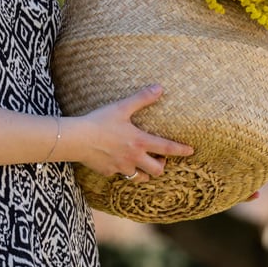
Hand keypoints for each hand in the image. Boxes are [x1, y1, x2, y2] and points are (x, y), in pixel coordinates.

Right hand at [72, 84, 193, 182]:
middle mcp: (133, 158)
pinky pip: (120, 176)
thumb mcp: (122, 107)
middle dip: (162, 166)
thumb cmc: (100, 121)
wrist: (77, 139)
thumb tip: (159, 88)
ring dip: (145, 173)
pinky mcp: (108, 172)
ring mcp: (121, 168)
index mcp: (140, 142)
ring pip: (140, 178)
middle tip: (160, 159)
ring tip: (143, 164)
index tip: (191, 151)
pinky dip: (123, 172)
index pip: (167, 148)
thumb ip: (142, 99)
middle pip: (157, 171)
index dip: (181, 150)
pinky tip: (118, 163)